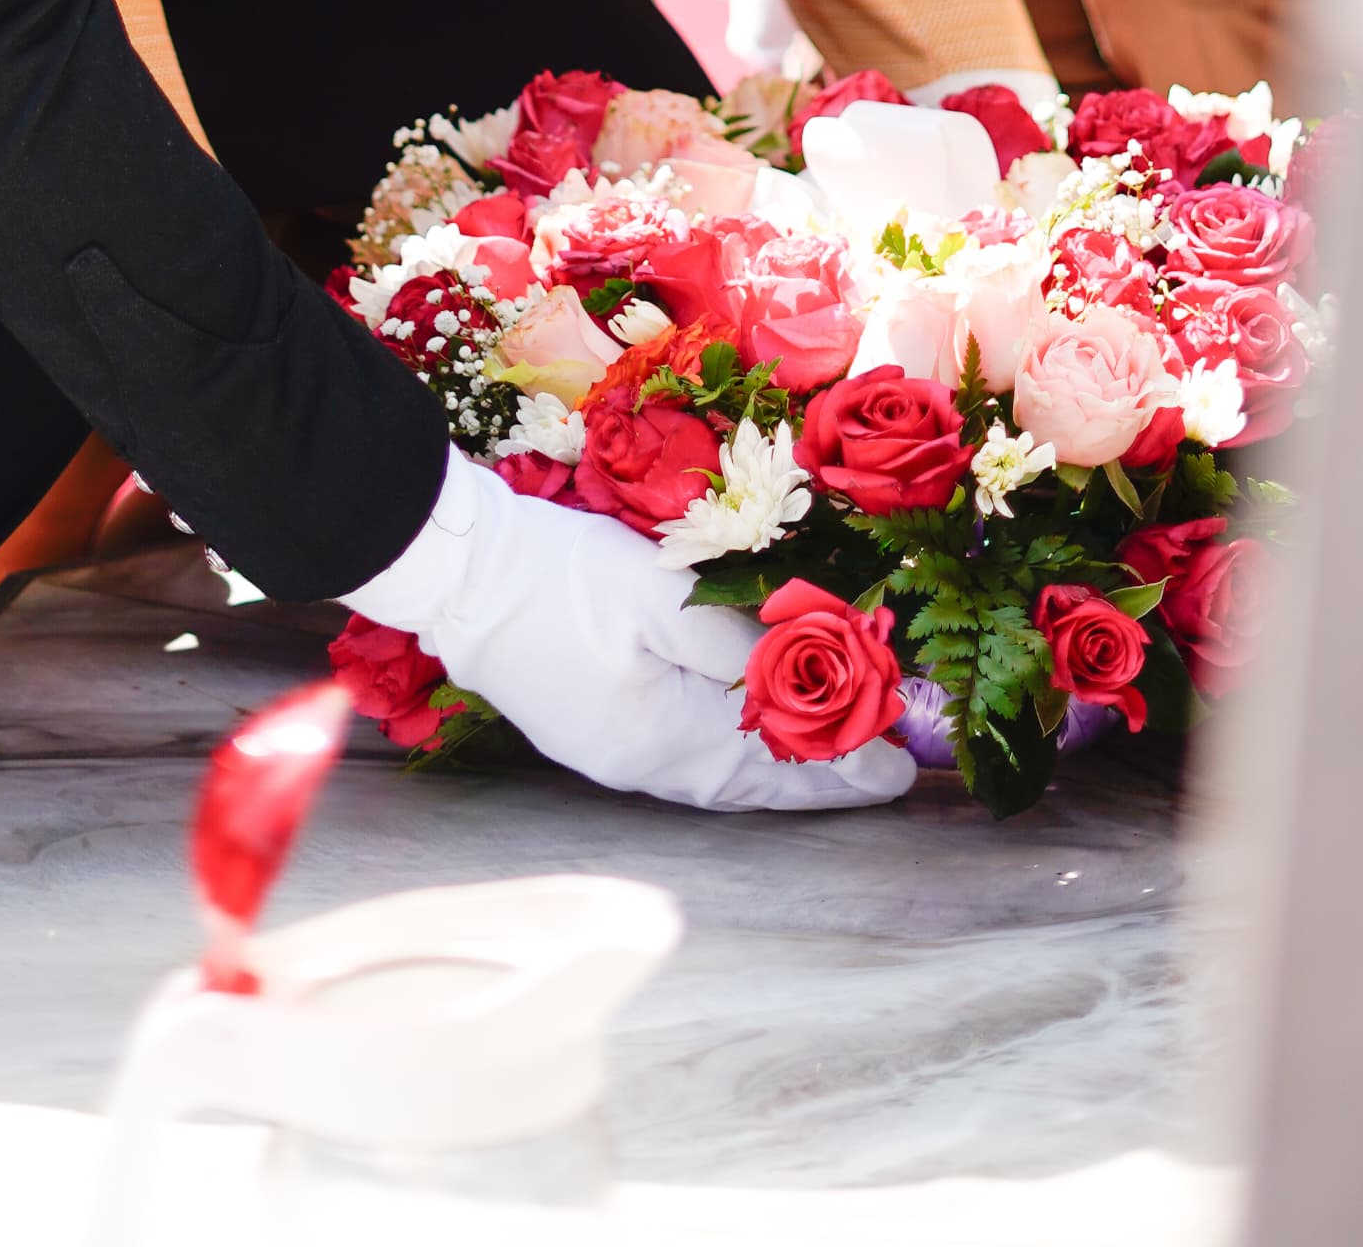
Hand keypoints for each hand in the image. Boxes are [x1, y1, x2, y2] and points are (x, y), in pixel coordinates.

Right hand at [343, 454, 912, 814]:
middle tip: (882, 778)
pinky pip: (682, 764)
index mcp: (659, 738)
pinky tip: (748, 745)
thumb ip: (738, 647)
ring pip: (714, 782)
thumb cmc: (564, 573)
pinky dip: (730, 761)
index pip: (773, 764)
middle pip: (747, 788)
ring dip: (775, 776)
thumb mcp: (663, 597)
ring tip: (832, 768)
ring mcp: (607, 756)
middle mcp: (636, 767)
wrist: (461, 573)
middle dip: (818, 784)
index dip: (841, 770)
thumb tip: (808, 683)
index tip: (900, 774)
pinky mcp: (589, 733)